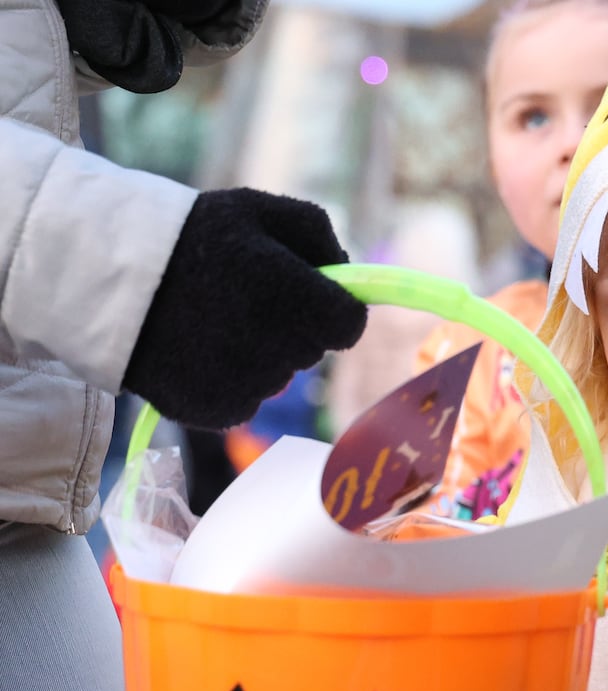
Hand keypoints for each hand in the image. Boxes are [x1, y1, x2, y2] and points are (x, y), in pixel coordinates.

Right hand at [123, 188, 367, 428]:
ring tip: (213, 322)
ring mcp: (246, 385)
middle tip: (246, 300)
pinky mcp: (217, 412)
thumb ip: (317, 233)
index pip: (349, 324)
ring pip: (278, 377)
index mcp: (293, 295)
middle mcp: (275, 347)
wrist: (107, 276)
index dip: (336, 310)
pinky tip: (199, 351)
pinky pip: (245, 402)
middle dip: (293, 328)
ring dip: (261, 355)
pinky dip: (229, 381)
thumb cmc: (191, 236)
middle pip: (312, 351)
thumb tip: (349, 272)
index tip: (313, 298)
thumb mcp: (257, 211)